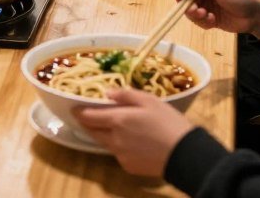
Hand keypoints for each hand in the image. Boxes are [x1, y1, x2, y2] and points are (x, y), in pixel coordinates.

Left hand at [74, 89, 194, 176]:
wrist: (185, 154)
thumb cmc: (168, 122)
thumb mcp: (149, 100)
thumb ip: (125, 95)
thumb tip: (108, 93)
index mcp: (117, 120)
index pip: (89, 117)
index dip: (79, 112)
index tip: (74, 108)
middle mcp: (114, 138)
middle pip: (93, 131)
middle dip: (88, 124)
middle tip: (89, 117)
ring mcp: (120, 155)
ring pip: (105, 143)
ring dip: (103, 134)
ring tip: (112, 127)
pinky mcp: (128, 166)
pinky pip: (118, 154)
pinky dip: (119, 146)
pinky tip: (131, 142)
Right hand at [175, 0, 259, 38]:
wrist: (255, 16)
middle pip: (185, 1)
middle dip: (189, 7)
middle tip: (196, 11)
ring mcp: (206, 7)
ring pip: (190, 13)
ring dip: (196, 16)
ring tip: (207, 16)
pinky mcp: (210, 19)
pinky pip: (199, 22)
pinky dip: (203, 22)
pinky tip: (213, 21)